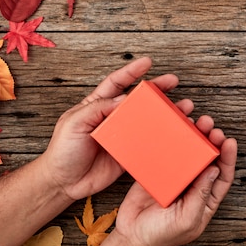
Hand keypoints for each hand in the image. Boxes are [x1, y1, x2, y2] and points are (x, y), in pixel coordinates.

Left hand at [38, 57, 195, 200]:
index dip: (131, 72)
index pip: (116, 83)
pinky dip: (162, 137)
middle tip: (173, 82)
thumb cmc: (63, 151)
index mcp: (97, 106)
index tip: (147, 62)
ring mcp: (122, 136)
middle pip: (139, 99)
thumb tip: (124, 98)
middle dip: (157, 88)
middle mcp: (112, 118)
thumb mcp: (73, 124)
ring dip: (165, 113)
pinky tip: (174, 133)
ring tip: (183, 108)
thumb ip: (97, 109)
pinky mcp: (128, 154)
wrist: (63, 182)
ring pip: (147, 120)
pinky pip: (148, 142)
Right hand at [112, 116, 237, 245]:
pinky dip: (172, 139)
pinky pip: (167, 152)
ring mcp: (176, 177)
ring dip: (194, 135)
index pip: (222, 175)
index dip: (228, 158)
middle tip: (211, 126)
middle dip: (212, 140)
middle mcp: (194, 186)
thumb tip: (214, 170)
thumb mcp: (187, 219)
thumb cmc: (162, 235)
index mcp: (206, 199)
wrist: (131, 237)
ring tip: (197, 121)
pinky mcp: (157, 171)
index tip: (229, 141)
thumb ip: (201, 196)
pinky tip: (175, 127)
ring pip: (189, 152)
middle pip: (207, 159)